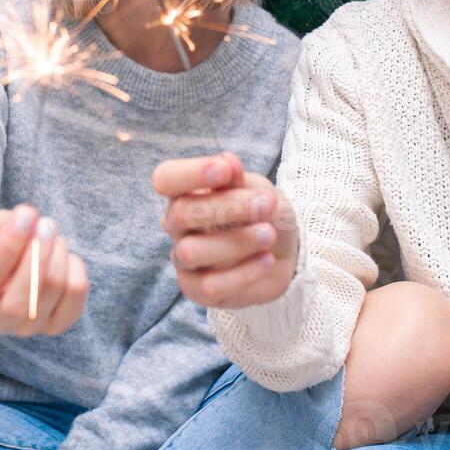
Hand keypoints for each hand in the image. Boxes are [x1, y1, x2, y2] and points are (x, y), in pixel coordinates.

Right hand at [0, 205, 88, 336]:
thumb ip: (2, 224)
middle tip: (46, 224)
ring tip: (52, 234)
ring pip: (50, 293)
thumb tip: (28, 220)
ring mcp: (24, 329)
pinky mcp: (54, 326)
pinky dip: (74, 270)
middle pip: (18, 301)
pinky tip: (63, 256)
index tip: (26, 214)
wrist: (9, 268)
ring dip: (58, 254)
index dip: (7, 247)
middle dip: (38, 255)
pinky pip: (74, 299)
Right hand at [154, 151, 298, 308]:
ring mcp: (183, 258)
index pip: (166, 178)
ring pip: (192, 251)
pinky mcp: (196, 289)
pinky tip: (267, 260)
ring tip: (269, 234)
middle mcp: (177, 225)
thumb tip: (227, 159)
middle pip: (182, 213)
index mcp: (185, 192)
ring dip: (236, 241)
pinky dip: (243, 272)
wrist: (284, 253)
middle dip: (228, 207)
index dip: (190, 173)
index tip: (226, 169)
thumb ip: (240, 181)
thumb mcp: (258, 191)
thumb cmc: (265, 215)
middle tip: (267, 203)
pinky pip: (209, 286)